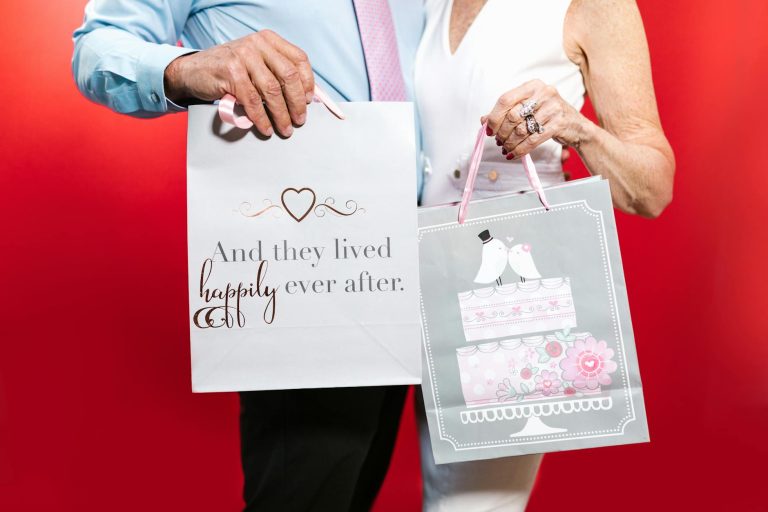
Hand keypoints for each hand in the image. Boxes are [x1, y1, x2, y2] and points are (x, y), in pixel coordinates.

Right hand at [164, 30, 313, 136]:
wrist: (192, 71)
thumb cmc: (228, 71)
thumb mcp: (255, 63)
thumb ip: (275, 72)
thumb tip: (303, 97)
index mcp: (268, 40)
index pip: (299, 59)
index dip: (307, 82)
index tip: (308, 101)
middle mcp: (257, 44)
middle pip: (288, 75)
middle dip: (297, 102)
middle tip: (299, 120)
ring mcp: (243, 56)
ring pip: (272, 90)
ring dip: (281, 114)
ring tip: (285, 129)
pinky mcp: (230, 72)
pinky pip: (252, 100)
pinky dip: (261, 117)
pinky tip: (266, 127)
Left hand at [483, 79, 587, 159]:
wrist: (576, 126)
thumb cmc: (547, 115)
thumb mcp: (528, 108)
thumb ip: (506, 112)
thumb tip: (484, 120)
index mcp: (533, 85)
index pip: (505, 99)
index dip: (494, 117)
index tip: (488, 130)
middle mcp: (544, 93)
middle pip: (512, 116)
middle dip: (502, 133)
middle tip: (498, 141)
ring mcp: (553, 108)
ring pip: (521, 130)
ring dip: (509, 143)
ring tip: (505, 148)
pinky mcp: (558, 124)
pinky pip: (533, 140)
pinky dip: (520, 150)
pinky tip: (514, 154)